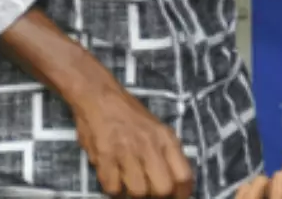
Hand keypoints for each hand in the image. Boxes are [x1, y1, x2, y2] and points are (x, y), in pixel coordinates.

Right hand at [73, 75, 192, 197]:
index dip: (181, 194)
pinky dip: (112, 186)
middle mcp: (149, 144)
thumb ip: (167, 153)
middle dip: (156, 195)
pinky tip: (111, 174)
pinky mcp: (104, 155)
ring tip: (126, 180)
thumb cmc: (128, 113)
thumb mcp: (157, 128)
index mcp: (165, 138)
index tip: (175, 196)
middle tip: (148, 189)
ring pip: (138, 192)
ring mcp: (126, 150)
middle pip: (163, 189)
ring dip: (132, 191)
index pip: (184, 176)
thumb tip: (174, 185)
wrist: (97, 94)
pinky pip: (113, 188)